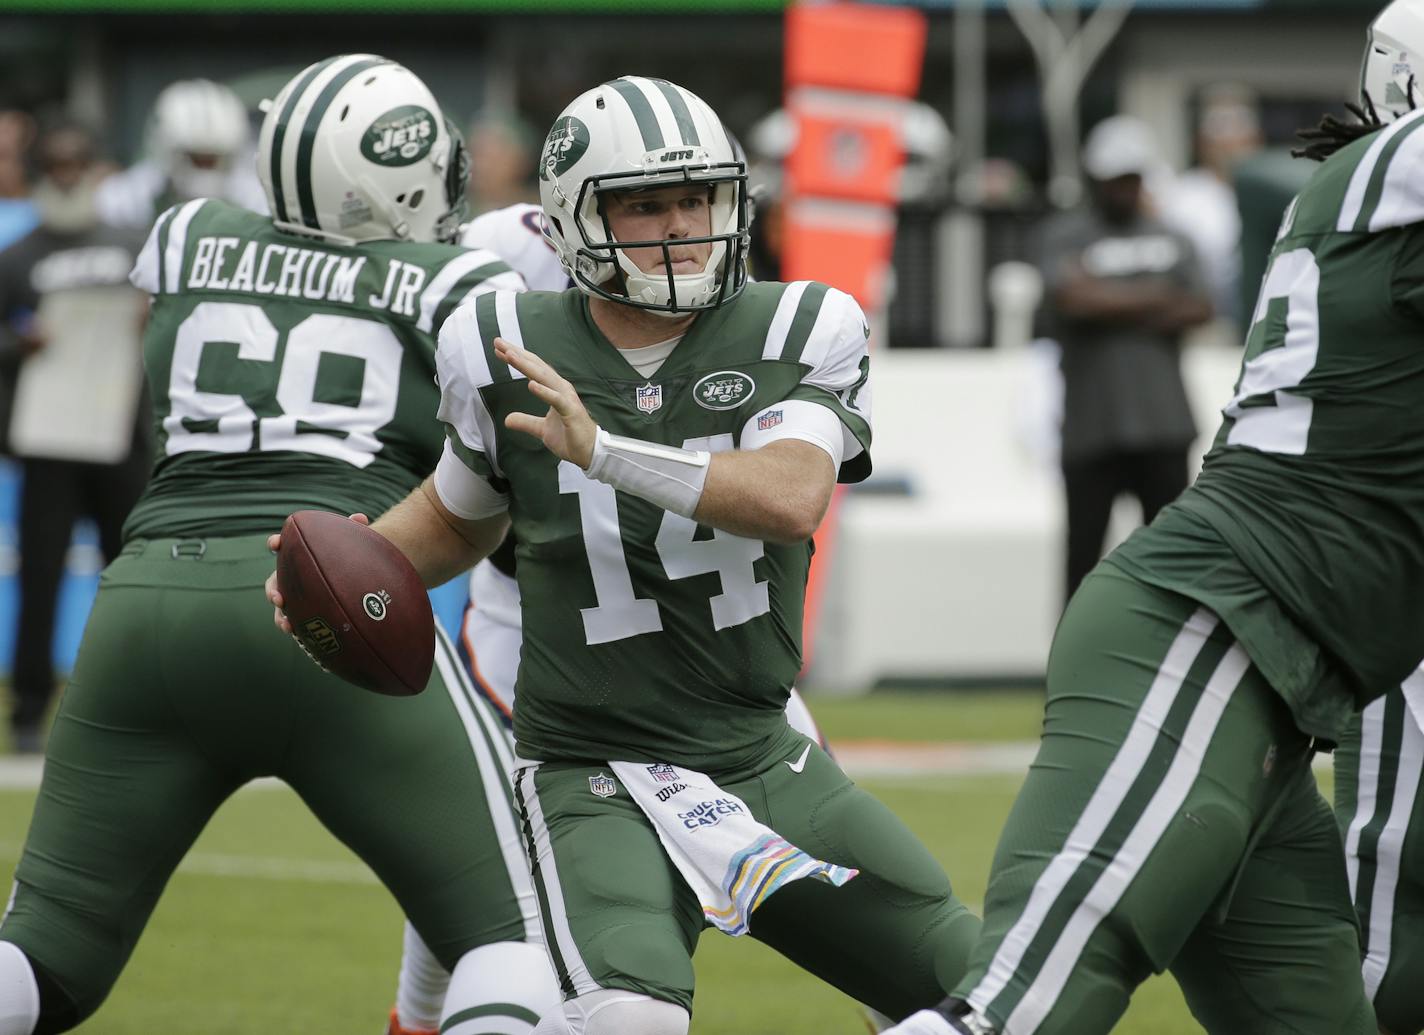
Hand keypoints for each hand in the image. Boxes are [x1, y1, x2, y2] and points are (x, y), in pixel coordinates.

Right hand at [265, 512, 368, 634]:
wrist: (352, 577)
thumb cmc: (347, 556)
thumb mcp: (350, 543)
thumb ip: (353, 530)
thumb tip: (360, 518)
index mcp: (299, 556)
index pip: (283, 547)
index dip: (277, 543)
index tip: (276, 543)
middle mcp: (292, 576)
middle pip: (274, 582)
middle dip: (272, 590)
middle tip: (278, 597)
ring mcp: (296, 595)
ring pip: (281, 607)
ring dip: (280, 616)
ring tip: (287, 624)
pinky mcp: (303, 612)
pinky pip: (295, 622)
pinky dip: (294, 628)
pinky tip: (301, 636)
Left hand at [495, 337, 596, 468]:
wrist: (589, 453)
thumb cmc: (570, 437)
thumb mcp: (541, 430)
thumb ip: (525, 422)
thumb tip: (507, 420)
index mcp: (554, 389)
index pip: (533, 369)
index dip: (517, 358)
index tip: (499, 349)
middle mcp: (561, 388)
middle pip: (536, 367)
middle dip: (517, 354)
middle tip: (498, 342)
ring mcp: (566, 399)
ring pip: (544, 378)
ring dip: (526, 365)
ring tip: (510, 355)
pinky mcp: (571, 412)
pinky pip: (556, 400)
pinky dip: (544, 391)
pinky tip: (530, 384)